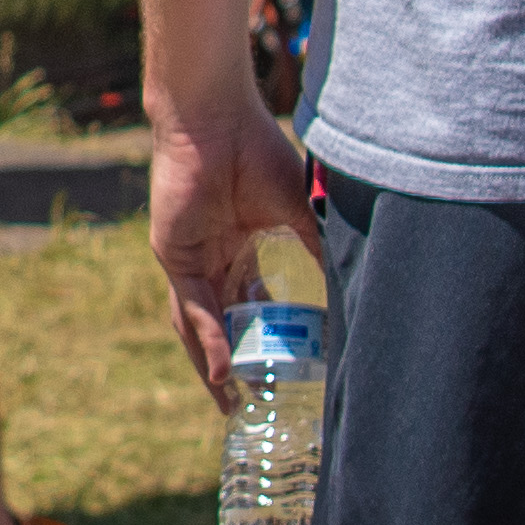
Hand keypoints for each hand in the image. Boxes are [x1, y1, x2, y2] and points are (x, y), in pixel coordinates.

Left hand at [145, 86, 321, 410]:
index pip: (247, 306)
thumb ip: (317, 248)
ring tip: (230, 404)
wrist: (217, 116)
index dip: (259, 341)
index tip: (280, 375)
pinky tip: (222, 368)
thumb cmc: (257, 149)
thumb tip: (352, 285)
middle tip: (249, 408)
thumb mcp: (298, 210)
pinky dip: (208, 338)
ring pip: (199, 323)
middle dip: (230, 367)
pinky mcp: (172, 252)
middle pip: (219, 324)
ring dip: (212, 365)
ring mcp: (189, 257)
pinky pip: (192, 305)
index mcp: (238, 248)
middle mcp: (211, 257)